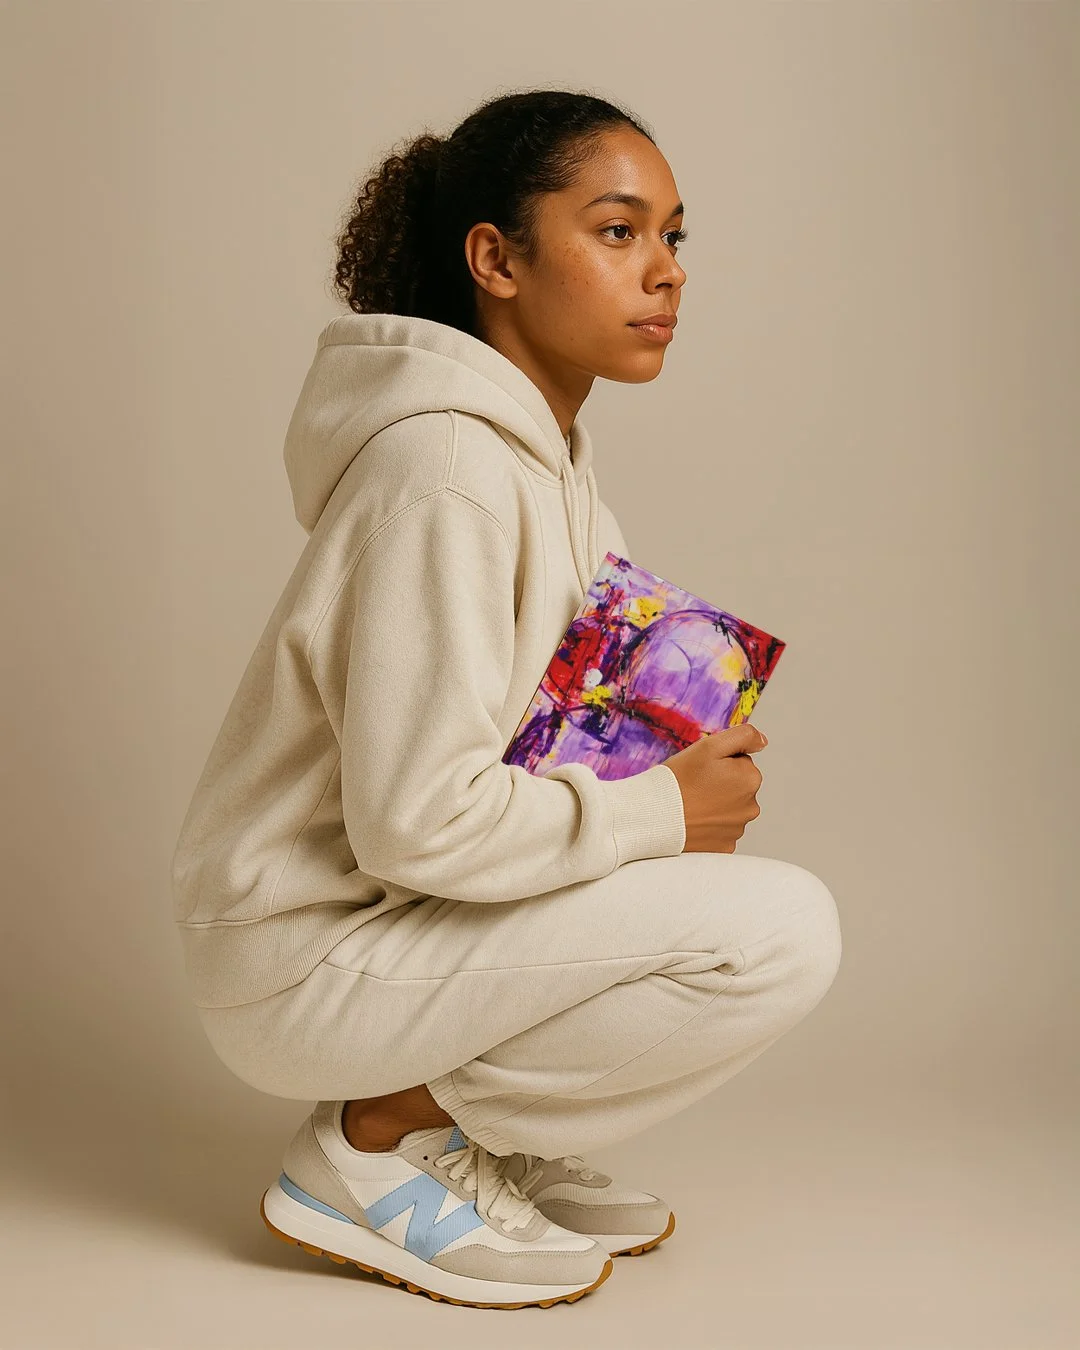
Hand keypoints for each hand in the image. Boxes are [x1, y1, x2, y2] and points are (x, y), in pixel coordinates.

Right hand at [661, 723, 767, 853]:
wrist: (654, 816)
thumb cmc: (679, 780)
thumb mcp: (709, 746)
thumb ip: (743, 736)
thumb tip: (762, 741)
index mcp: (750, 779)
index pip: (740, 762)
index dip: (719, 763)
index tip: (701, 769)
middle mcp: (750, 807)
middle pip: (737, 787)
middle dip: (720, 784)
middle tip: (694, 785)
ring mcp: (737, 829)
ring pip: (728, 809)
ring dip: (714, 805)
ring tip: (691, 803)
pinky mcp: (724, 846)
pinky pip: (720, 830)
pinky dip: (709, 825)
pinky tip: (693, 819)